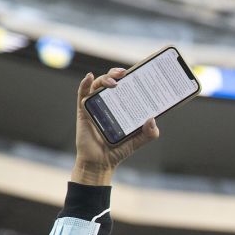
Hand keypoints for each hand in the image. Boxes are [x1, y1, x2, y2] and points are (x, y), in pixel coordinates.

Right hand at [72, 68, 159, 184]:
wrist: (100, 163)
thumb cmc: (118, 150)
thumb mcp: (138, 141)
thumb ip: (149, 133)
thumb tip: (152, 119)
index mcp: (122, 106)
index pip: (126, 87)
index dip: (130, 78)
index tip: (138, 71)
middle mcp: (109, 103)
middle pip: (112, 82)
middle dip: (116, 74)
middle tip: (124, 74)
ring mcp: (96, 105)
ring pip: (98, 85)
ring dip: (105, 78)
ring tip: (113, 81)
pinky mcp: (83, 110)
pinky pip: (82, 93)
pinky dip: (84, 83)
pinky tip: (89, 77)